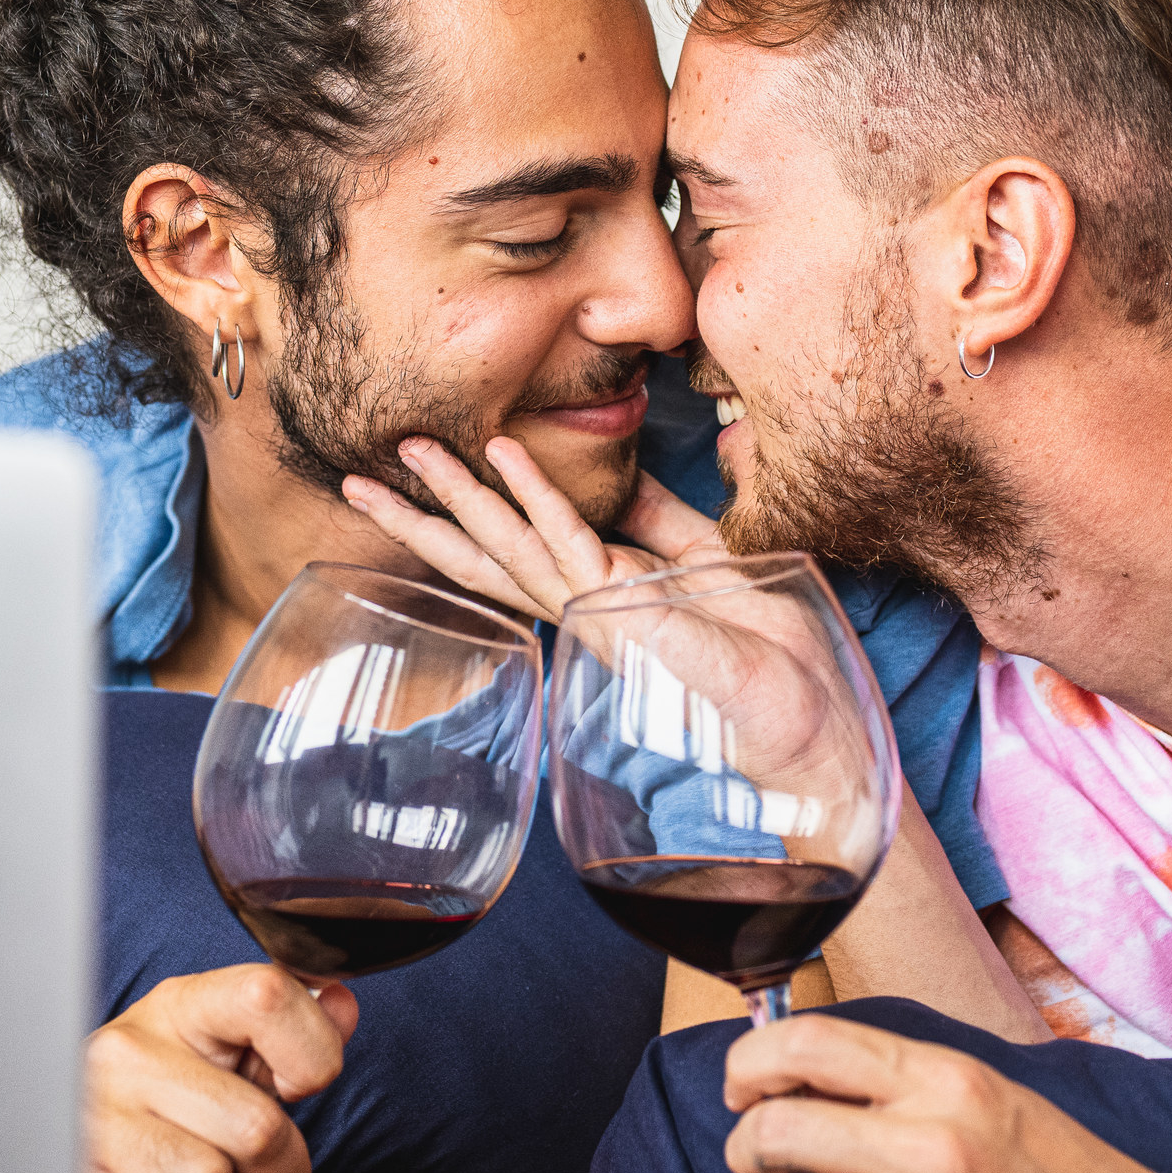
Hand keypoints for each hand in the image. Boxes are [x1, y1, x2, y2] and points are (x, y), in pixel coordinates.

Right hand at [84, 964, 360, 1172]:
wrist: (62, 1130)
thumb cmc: (166, 1089)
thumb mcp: (225, 1042)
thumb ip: (292, 1027)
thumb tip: (341, 1006)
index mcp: (179, 1006)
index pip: (268, 996)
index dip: (311, 1053)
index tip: (297, 1084)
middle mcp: (127, 1057)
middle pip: (256, 1126)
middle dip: (278, 1164)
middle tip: (259, 1166)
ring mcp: (92, 1127)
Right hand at [346, 439, 842, 790]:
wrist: (812, 722)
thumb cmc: (770, 655)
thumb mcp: (715, 566)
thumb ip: (667, 524)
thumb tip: (625, 486)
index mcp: (602, 595)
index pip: (516, 552)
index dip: (465, 515)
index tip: (414, 481)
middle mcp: (590, 609)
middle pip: (489, 557)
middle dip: (425, 517)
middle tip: (359, 478)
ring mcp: (605, 615)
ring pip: (515, 548)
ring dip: (463, 496)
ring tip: (412, 450)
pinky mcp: (633, 618)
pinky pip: (578, 547)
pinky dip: (542, 497)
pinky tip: (507, 456)